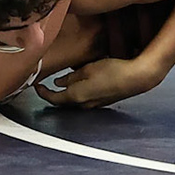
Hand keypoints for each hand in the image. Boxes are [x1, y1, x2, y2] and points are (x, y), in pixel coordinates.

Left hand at [35, 57, 160, 109]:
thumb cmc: (113, 71)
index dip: (43, 93)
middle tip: (47, 84)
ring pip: (74, 100)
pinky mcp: (102, 102)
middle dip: (53, 93)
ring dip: (66, 93)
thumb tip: (59, 82)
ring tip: (63, 81)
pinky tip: (81, 82)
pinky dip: (78, 92)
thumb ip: (71, 77)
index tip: (37, 86)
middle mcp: (84, 104)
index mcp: (77, 96)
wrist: (136, 78)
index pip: (53, 98)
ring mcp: (94, 105)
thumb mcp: (87, 69)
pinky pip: (85, 99)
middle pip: (63, 102)